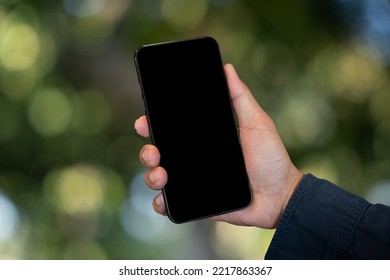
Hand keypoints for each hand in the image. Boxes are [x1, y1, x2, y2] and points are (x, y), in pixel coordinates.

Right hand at [134, 64, 302, 228]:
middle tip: (154, 152)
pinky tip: (163, 200)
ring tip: (162, 175)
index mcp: (203, 140)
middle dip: (147, 151)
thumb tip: (227, 68)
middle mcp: (193, 160)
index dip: (153, 125)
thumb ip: (241, 98)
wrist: (281, 196)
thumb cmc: (271, 158)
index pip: (171, 130)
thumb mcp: (257, 123)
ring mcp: (193, 182)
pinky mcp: (197, 204)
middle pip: (159, 153)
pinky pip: (171, 205)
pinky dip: (161, 204)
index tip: (145, 122)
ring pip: (159, 178)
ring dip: (151, 176)